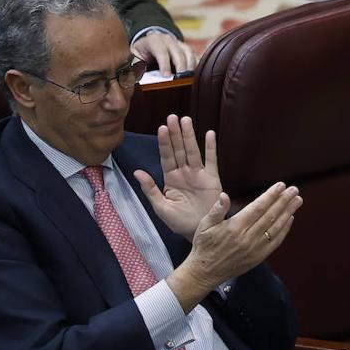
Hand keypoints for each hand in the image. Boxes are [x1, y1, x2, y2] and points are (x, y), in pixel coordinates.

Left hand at [131, 31, 195, 75]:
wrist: (150, 42)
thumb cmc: (141, 52)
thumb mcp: (134, 56)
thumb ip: (135, 65)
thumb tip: (136, 78)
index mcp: (154, 40)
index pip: (161, 51)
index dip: (164, 64)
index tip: (166, 76)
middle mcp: (168, 40)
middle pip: (178, 52)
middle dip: (181, 67)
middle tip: (180, 80)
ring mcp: (179, 43)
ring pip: (189, 53)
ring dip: (190, 67)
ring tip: (189, 80)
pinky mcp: (186, 50)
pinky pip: (194, 56)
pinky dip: (195, 66)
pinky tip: (193, 77)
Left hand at [134, 115, 220, 238]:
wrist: (201, 232)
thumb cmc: (180, 222)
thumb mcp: (161, 207)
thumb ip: (150, 189)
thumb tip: (137, 172)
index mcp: (171, 178)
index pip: (166, 157)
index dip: (164, 143)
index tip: (161, 128)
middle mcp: (184, 173)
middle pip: (179, 149)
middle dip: (175, 134)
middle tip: (172, 117)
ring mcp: (199, 174)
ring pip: (193, 151)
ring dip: (189, 136)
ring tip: (186, 120)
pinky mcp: (212, 179)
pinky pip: (212, 161)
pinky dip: (211, 147)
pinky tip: (209, 134)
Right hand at [171, 182, 300, 300]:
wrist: (205, 272)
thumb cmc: (204, 245)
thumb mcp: (205, 225)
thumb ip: (217, 210)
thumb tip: (224, 196)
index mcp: (235, 227)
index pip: (258, 207)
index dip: (271, 196)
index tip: (281, 186)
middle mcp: (247, 237)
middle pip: (270, 215)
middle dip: (284, 201)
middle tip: (294, 190)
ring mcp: (255, 248)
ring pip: (276, 227)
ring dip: (288, 213)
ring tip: (297, 201)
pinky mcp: (258, 257)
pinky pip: (275, 241)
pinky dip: (284, 230)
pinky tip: (290, 218)